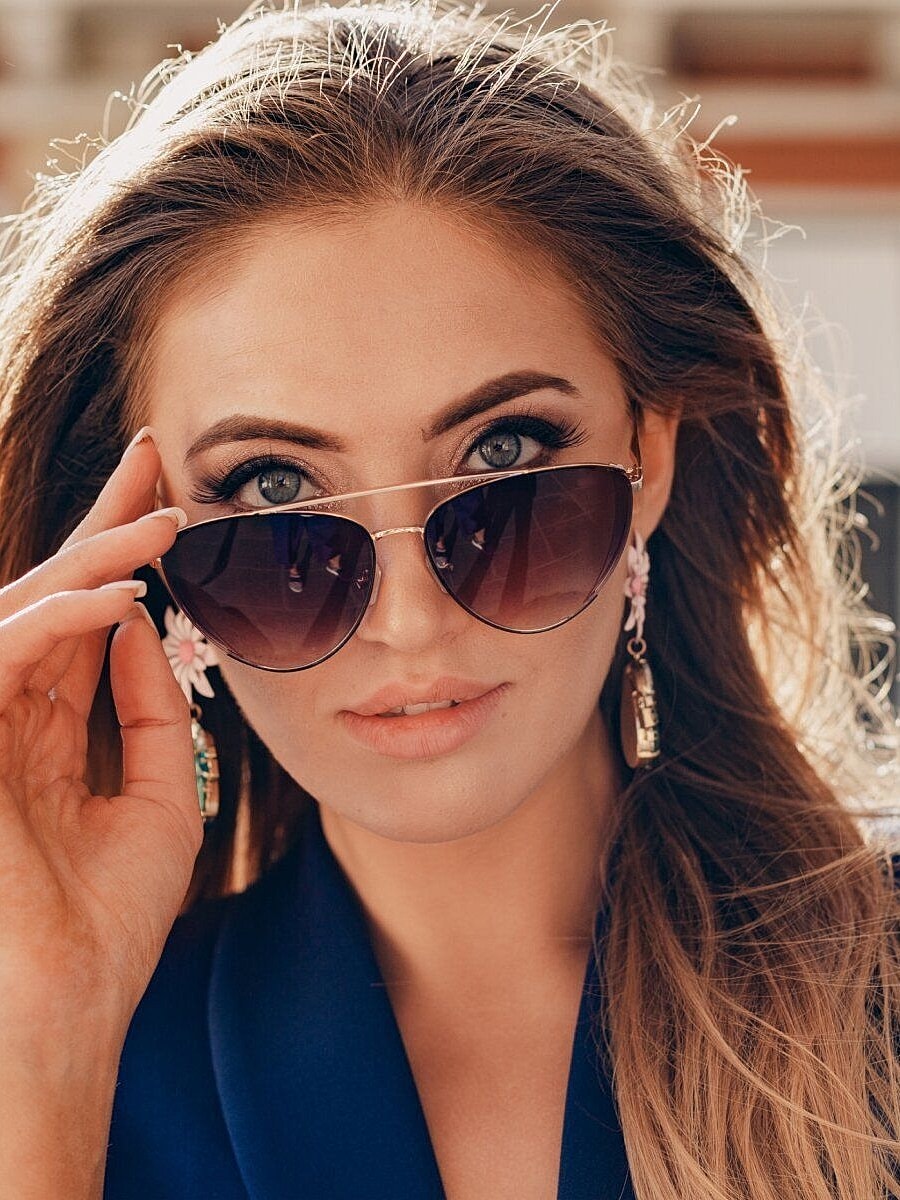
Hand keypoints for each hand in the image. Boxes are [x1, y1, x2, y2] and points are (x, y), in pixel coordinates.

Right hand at [0, 428, 201, 1036]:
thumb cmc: (105, 927)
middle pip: (52, 595)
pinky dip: (57, 620)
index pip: (84, 624)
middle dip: (102, 524)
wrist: (61, 1015)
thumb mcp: (158, 804)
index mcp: (45, 734)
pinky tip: (120, 596)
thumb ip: (151, 713)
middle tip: (153, 458)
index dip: (121, 558)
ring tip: (160, 518)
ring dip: (92, 558)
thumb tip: (150, 627)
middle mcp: (5, 717)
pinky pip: (2, 654)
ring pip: (23, 609)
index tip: (165, 499)